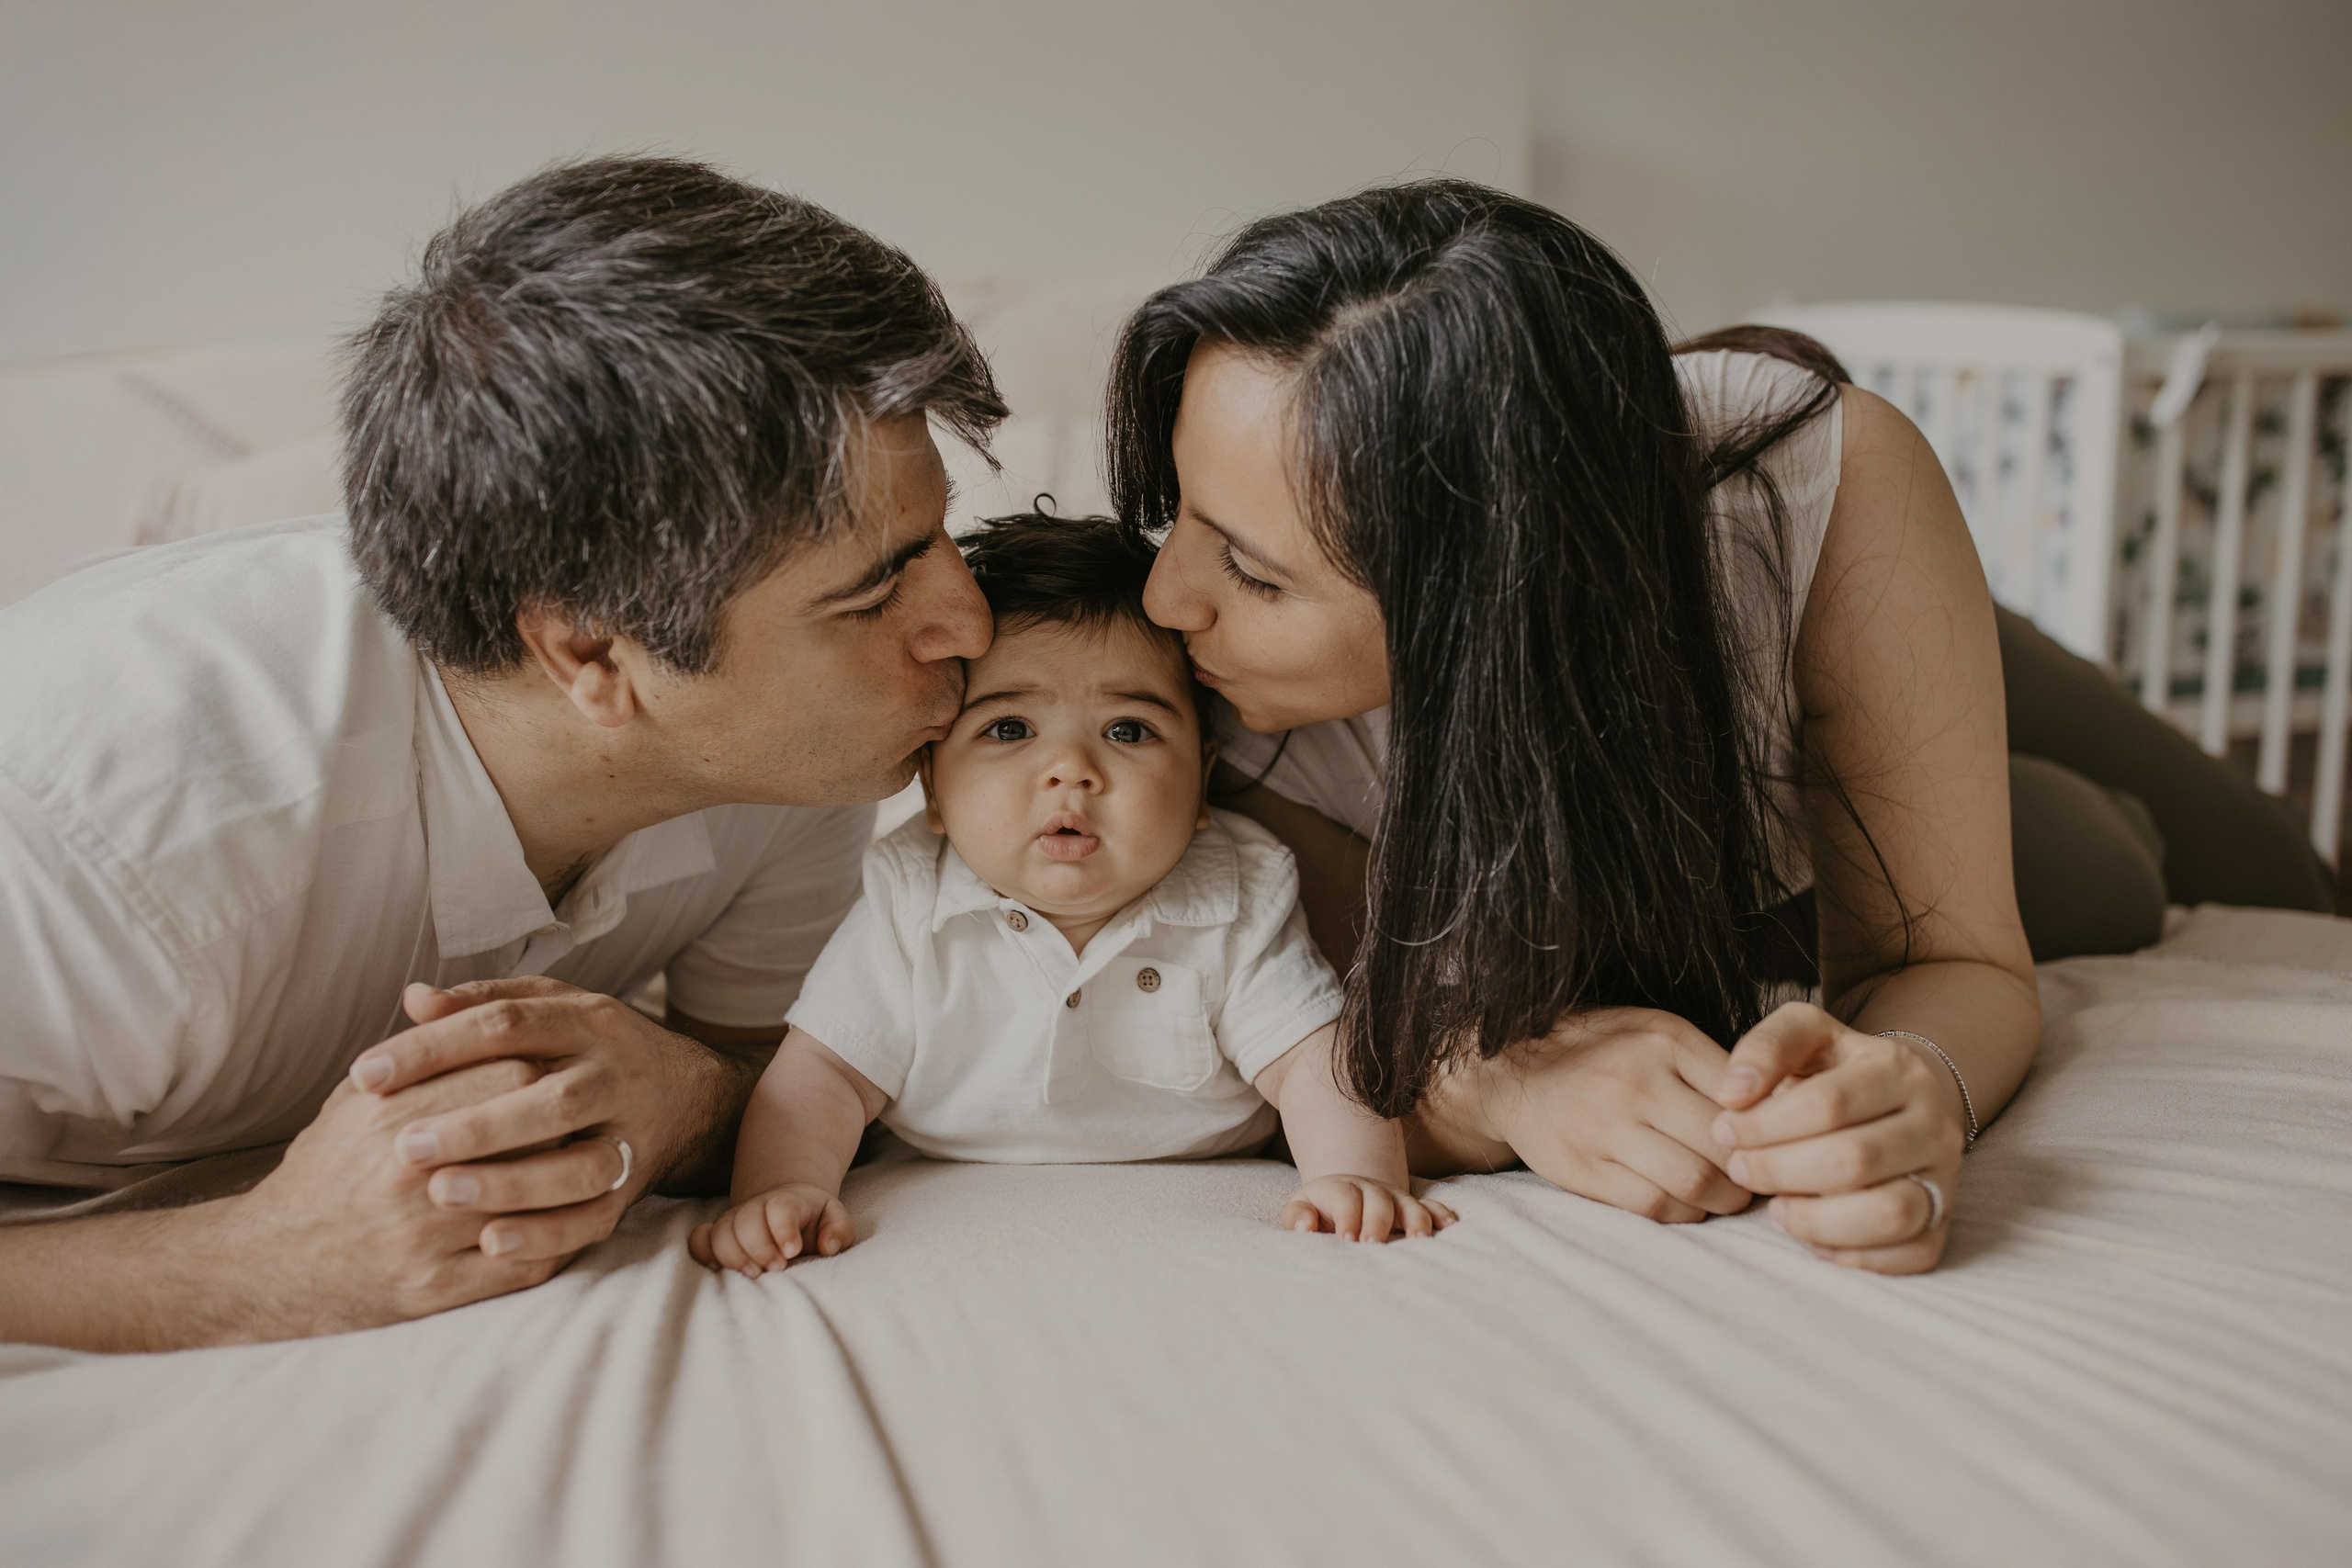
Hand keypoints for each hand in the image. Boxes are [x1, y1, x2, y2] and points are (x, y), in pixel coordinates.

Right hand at [224, 1062, 627, 1337]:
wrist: (271, 1264)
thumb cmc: (326, 1169)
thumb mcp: (354, 1103)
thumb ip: (411, 1056)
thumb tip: (445, 998)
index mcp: (392, 1120)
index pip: (505, 1074)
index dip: (540, 1066)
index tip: (556, 1065)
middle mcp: (408, 1178)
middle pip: (529, 1132)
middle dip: (566, 1120)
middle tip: (593, 1113)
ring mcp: (422, 1239)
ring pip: (536, 1201)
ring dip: (577, 1181)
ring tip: (605, 1161)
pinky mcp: (434, 1290)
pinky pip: (523, 1265)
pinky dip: (558, 1240)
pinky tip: (573, 1219)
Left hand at [345, 978, 730, 1258]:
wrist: (686, 1096)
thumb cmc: (587, 1050)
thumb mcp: (547, 1010)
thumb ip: (482, 1003)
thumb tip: (414, 998)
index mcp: (584, 1021)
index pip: (505, 1024)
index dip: (434, 1047)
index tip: (366, 1075)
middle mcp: (614, 1074)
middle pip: (550, 1097)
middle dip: (477, 1124)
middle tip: (403, 1146)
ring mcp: (630, 1133)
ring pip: (580, 1163)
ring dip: (512, 1182)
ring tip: (440, 1194)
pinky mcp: (632, 1186)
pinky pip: (595, 1218)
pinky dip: (546, 1235)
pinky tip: (490, 1244)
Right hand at [689, 1184, 855, 1275]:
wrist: (787, 1211)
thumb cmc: (814, 1222)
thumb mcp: (835, 1219)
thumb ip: (839, 1230)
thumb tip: (828, 1246)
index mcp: (789, 1201)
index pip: (781, 1207)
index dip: (783, 1228)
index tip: (792, 1251)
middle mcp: (756, 1208)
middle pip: (746, 1219)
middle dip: (759, 1247)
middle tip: (778, 1269)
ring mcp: (734, 1220)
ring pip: (721, 1231)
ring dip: (733, 1255)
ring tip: (754, 1275)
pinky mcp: (718, 1235)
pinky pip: (699, 1239)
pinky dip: (703, 1252)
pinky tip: (719, 1269)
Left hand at [1279, 1175, 1456, 1242]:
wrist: (1343, 1193)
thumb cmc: (1319, 1210)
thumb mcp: (1301, 1208)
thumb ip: (1297, 1217)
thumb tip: (1305, 1227)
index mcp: (1341, 1189)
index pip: (1346, 1199)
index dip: (1347, 1217)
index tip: (1346, 1241)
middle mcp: (1371, 1190)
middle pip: (1379, 1200)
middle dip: (1378, 1222)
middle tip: (1374, 1245)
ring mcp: (1394, 1198)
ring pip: (1410, 1204)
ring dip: (1417, 1220)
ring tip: (1420, 1240)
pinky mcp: (1411, 1208)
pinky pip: (1431, 1207)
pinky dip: (1442, 1215)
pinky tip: (1451, 1227)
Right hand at [1426, 1007, 1753, 1221]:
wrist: (1511, 1070)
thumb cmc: (1601, 1050)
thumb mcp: (1656, 1032)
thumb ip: (1711, 1065)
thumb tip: (1782, 1107)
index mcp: (1663, 1041)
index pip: (1744, 1093)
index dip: (1771, 1125)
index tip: (1779, 1139)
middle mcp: (1635, 1081)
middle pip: (1725, 1143)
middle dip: (1754, 1169)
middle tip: (1763, 1177)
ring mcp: (1606, 1128)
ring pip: (1695, 1182)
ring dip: (1725, 1198)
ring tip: (1730, 1194)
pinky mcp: (1585, 1169)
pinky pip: (1655, 1205)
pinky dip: (1685, 1212)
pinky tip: (1689, 1202)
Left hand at [1710, 1002, 1967, 1273]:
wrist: (1900, 1098)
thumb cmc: (1836, 1070)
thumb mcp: (1804, 1035)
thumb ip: (1765, 1048)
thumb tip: (1730, 1093)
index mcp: (1897, 1067)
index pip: (1829, 1103)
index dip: (1764, 1125)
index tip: (1725, 1130)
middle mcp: (1934, 1122)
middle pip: (1855, 1160)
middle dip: (1779, 1171)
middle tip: (1741, 1169)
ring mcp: (1946, 1176)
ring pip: (1892, 1213)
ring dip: (1817, 1221)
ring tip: (1777, 1208)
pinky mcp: (1945, 1221)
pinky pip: (1912, 1253)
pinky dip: (1855, 1255)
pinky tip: (1814, 1236)